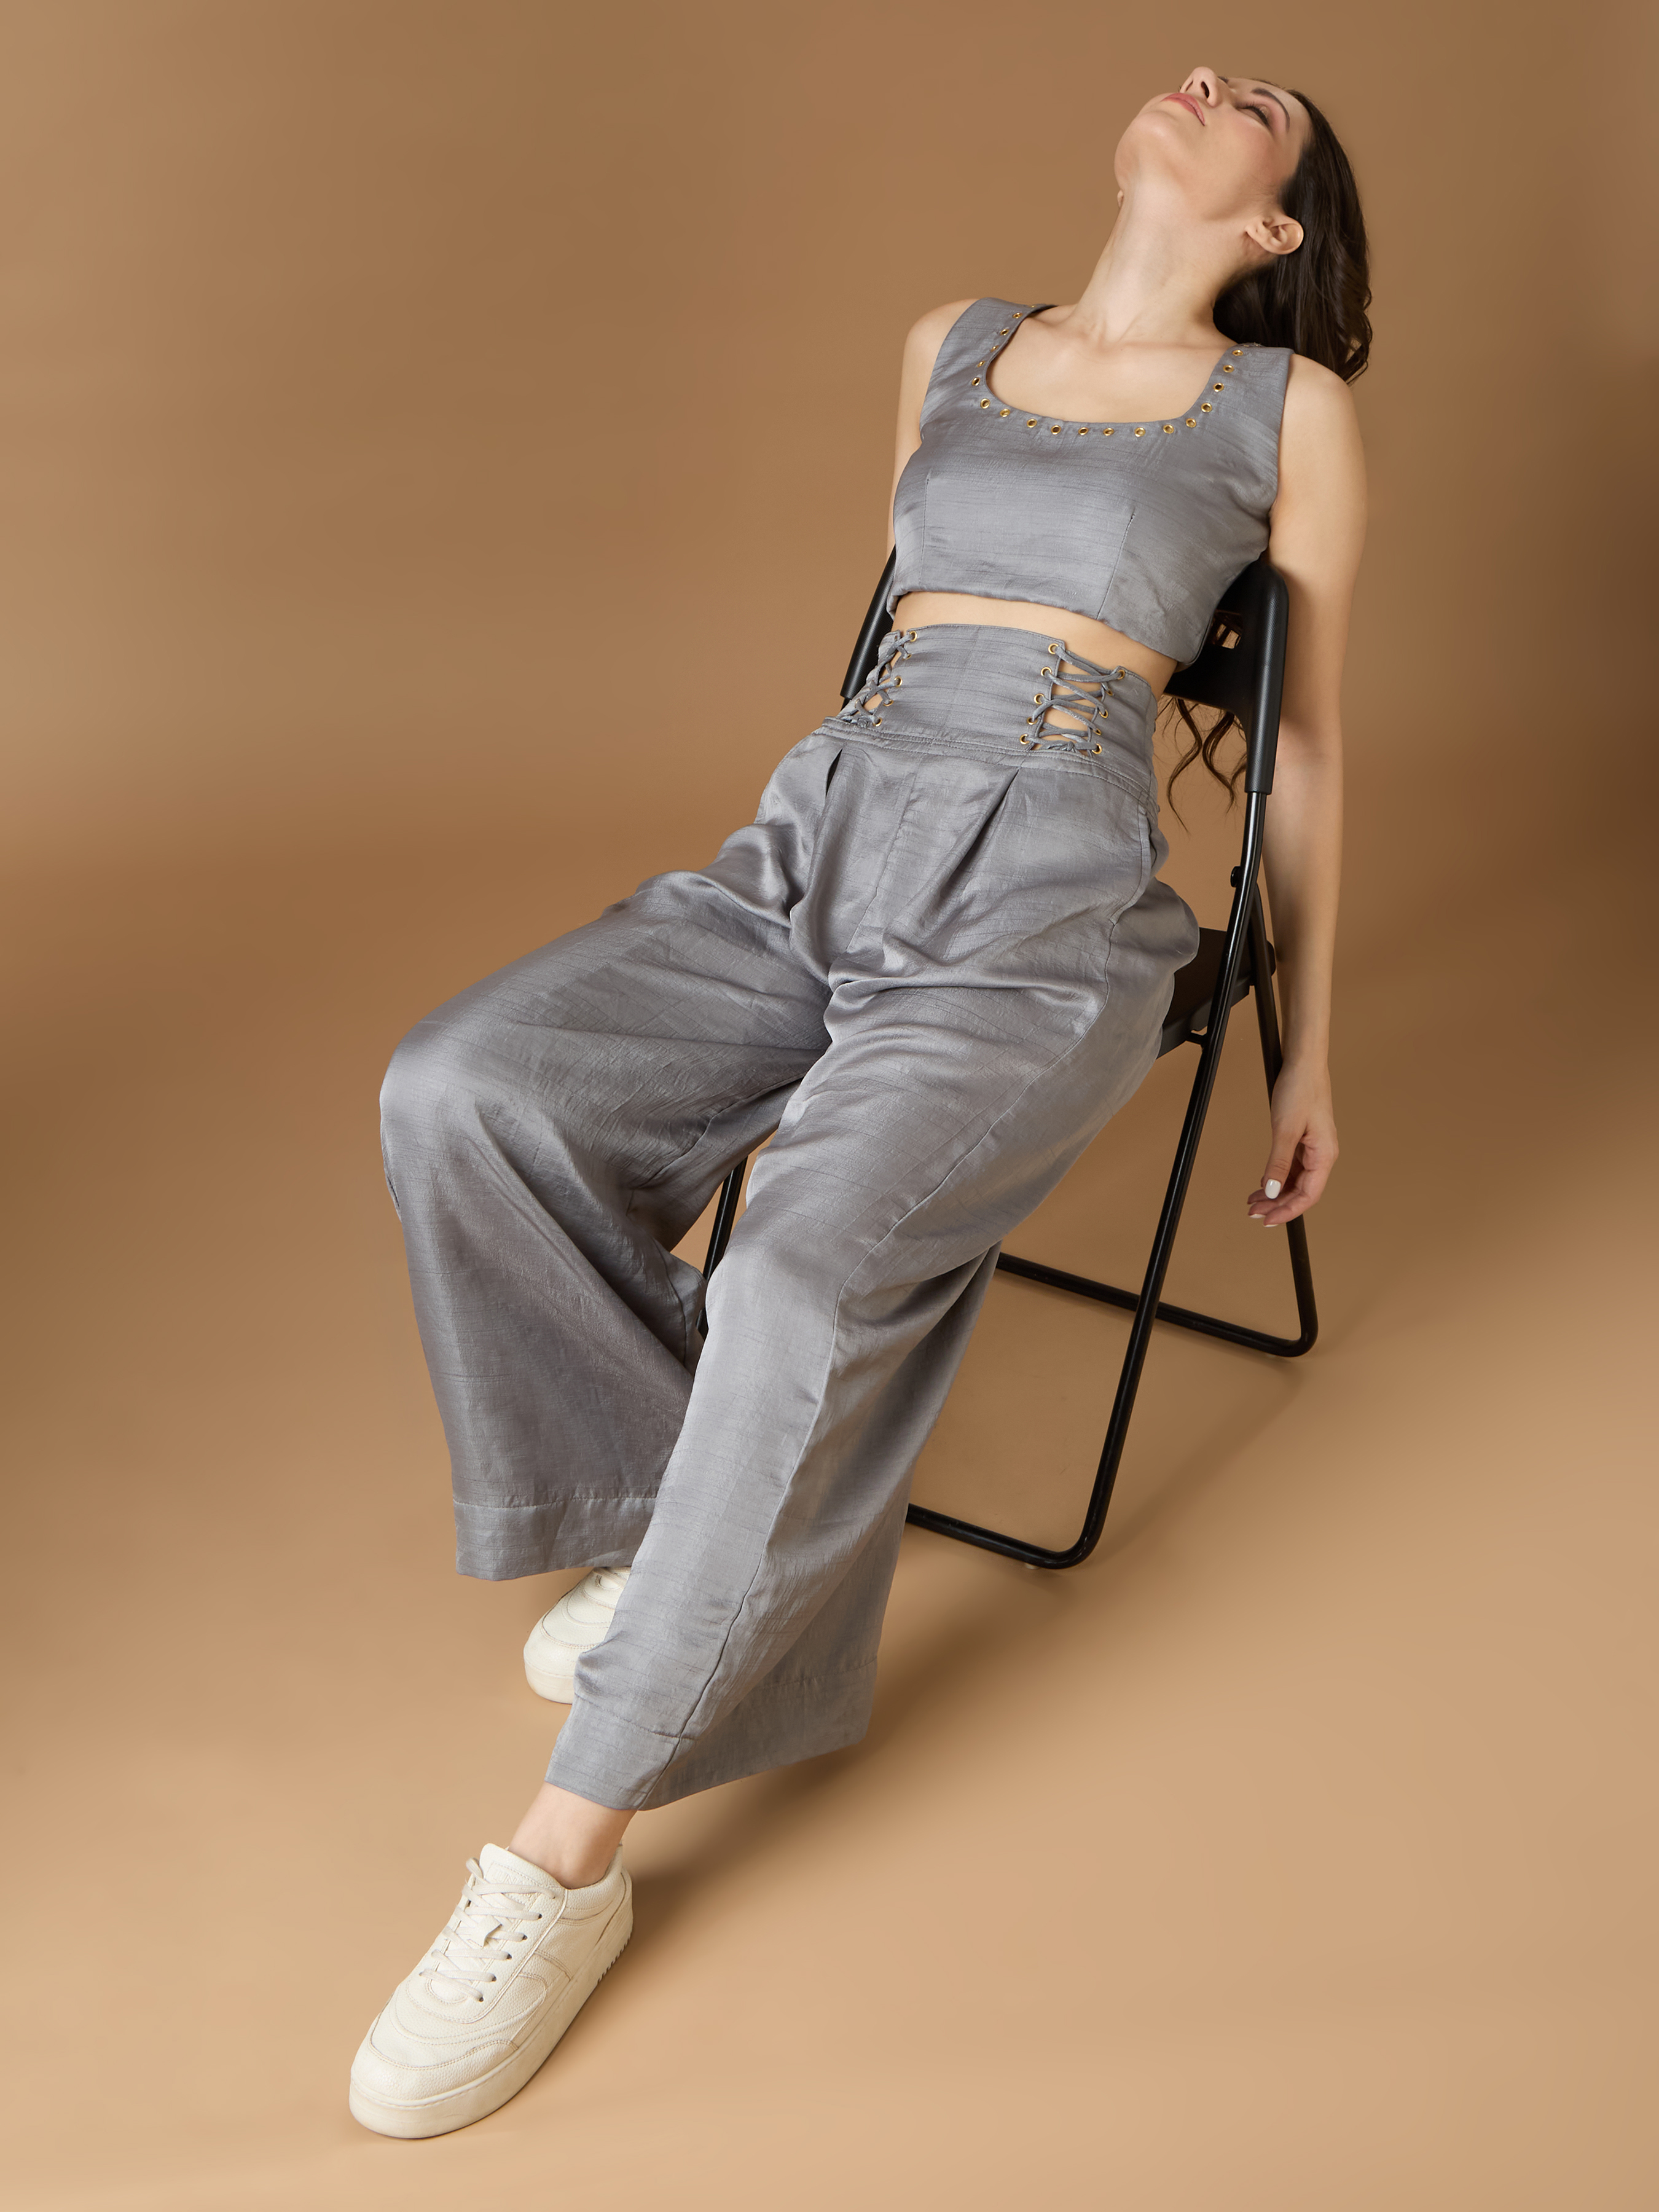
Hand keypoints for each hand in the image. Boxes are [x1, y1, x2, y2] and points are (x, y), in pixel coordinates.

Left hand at [1247, 1060, 1336, 1225]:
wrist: (1303, 1063)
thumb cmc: (1300, 1090)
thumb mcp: (1285, 1130)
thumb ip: (1278, 1163)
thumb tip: (1271, 1191)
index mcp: (1324, 1155)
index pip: (1308, 1196)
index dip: (1287, 1211)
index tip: (1268, 1220)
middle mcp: (1322, 1155)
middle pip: (1301, 1191)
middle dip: (1277, 1204)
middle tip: (1253, 1213)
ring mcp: (1313, 1148)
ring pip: (1294, 1180)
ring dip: (1274, 1192)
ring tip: (1253, 1202)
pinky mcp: (1304, 1140)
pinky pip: (1292, 1167)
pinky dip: (1276, 1177)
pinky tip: (1262, 1183)